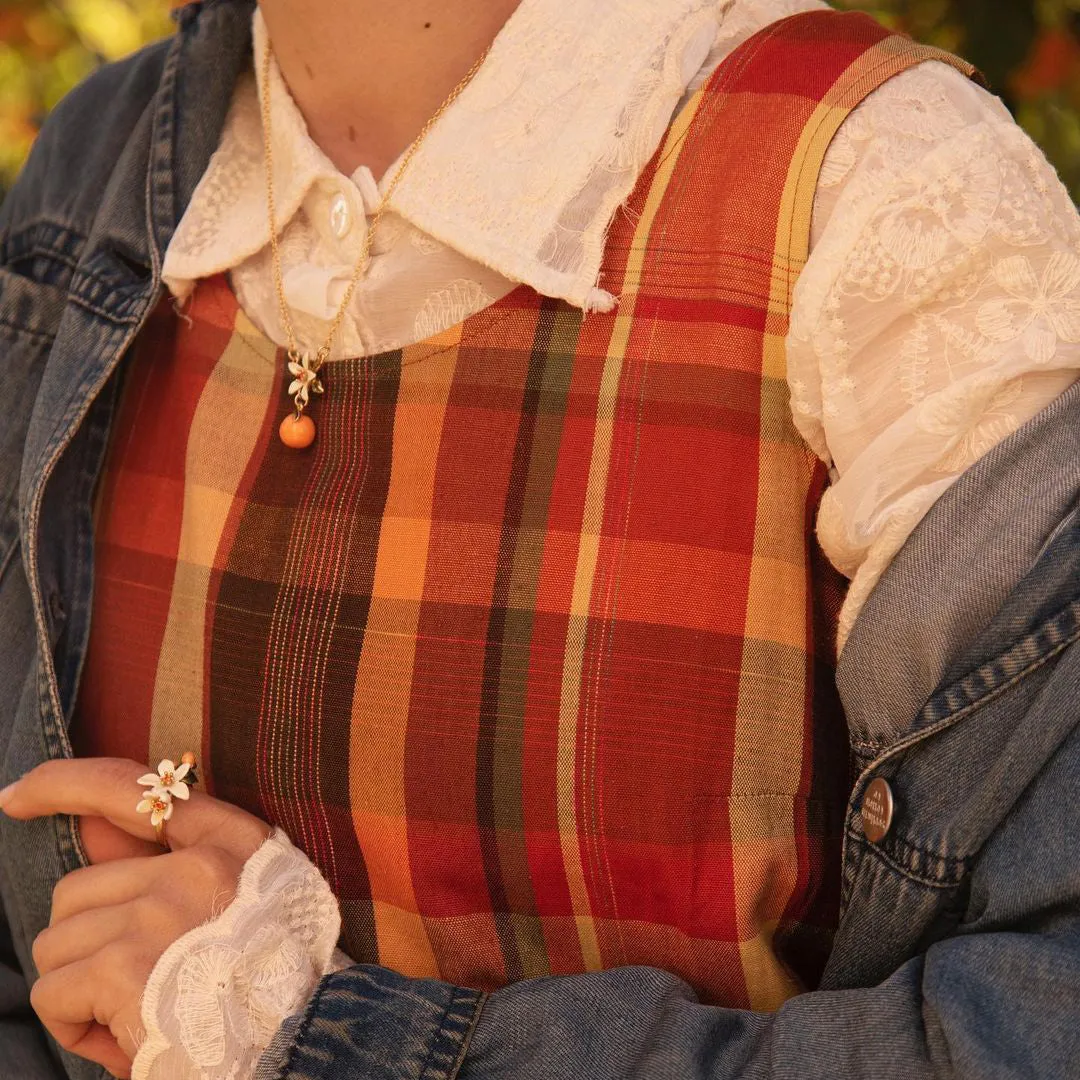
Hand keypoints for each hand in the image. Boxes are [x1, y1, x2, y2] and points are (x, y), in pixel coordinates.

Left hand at [0, 757, 272, 1078]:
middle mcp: (200, 864)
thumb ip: (162, 864)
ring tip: (136, 1015)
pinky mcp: (125, 966)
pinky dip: (73, 1025)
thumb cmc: (266, 987)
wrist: (298, 1047)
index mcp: (234, 842)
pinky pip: (53, 992)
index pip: (133, 789)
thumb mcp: (234, 908)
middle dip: (87, 947)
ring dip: (80, 988)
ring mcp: (161, 911)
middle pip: (77, 891)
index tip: (17, 796)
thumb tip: (89, 826)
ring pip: (58, 942)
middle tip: (134, 988)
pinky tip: (123, 1039)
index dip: (64, 784)